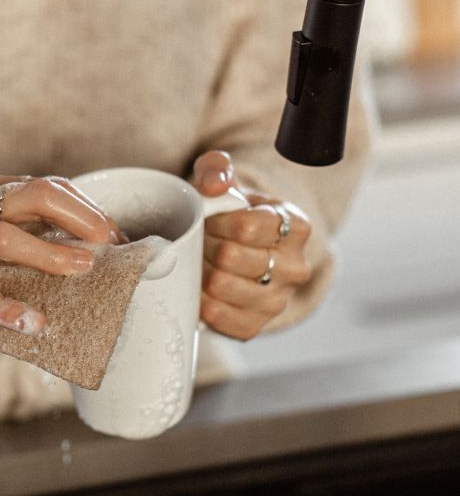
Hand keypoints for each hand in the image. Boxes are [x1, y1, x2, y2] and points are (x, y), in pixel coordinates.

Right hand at [0, 171, 123, 334]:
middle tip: (113, 244)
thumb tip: (61, 238)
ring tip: (84, 268)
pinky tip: (34, 323)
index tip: (113, 233)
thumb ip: (2, 217)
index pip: (44, 185)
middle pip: (34, 197)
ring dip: (49, 253)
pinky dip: (6, 308)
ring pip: (5, 238)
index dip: (86, 207)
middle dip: (82, 218)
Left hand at [194, 151, 311, 339]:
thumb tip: (215, 184)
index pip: (247, 226)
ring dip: (199, 272)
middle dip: (205, 246)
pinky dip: (200, 302)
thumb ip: (217, 170)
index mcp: (295, 227)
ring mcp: (277, 300)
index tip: (209, 219)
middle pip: (230, 257)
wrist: (234, 251)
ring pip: (221, 286)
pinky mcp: (254, 325)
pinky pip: (218, 317)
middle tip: (200, 242)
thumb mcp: (224, 183)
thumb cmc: (229, 214)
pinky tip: (200, 288)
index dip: (217, 222)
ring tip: (199, 262)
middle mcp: (295, 267)